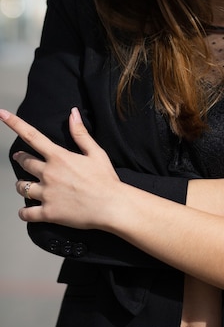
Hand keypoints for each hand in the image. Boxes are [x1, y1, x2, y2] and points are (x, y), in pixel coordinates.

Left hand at [0, 107, 122, 227]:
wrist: (111, 206)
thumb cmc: (106, 180)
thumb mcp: (96, 152)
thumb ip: (81, 133)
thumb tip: (72, 113)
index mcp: (59, 157)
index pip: (32, 136)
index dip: (15, 123)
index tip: (2, 114)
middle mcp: (48, 173)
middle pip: (24, 162)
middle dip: (20, 159)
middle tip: (21, 158)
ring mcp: (46, 194)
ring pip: (22, 187)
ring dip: (21, 185)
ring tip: (24, 185)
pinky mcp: (48, 212)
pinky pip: (26, 213)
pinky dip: (24, 212)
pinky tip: (27, 211)